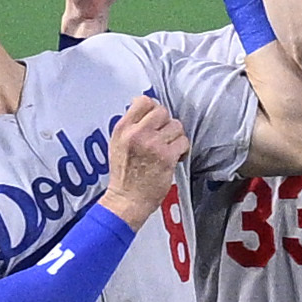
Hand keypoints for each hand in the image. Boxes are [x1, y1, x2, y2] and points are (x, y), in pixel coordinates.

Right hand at [99, 92, 188, 223]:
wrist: (127, 200)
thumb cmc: (123, 176)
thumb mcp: (117, 144)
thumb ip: (131, 127)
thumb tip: (148, 113)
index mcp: (123, 129)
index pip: (143, 101)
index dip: (153, 108)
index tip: (155, 117)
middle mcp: (137, 134)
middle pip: (162, 111)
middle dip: (166, 123)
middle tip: (163, 135)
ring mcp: (153, 144)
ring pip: (176, 125)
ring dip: (175, 136)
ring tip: (168, 148)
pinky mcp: (166, 157)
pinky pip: (183, 142)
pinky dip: (182, 149)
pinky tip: (174, 157)